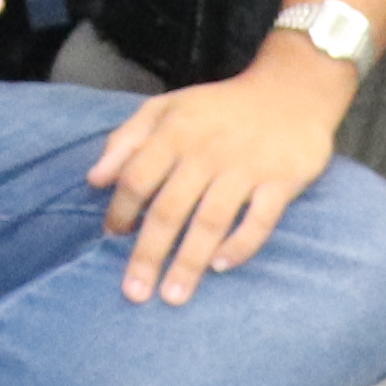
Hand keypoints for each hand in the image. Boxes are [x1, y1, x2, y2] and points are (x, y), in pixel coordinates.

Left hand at [87, 48, 355, 304]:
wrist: (290, 89)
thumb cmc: (219, 108)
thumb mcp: (167, 108)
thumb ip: (126, 140)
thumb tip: (94, 180)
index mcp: (175, 132)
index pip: (137, 178)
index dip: (121, 210)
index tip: (113, 238)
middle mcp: (207, 151)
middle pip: (169, 209)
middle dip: (149, 254)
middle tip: (134, 293)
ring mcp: (246, 168)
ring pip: (210, 221)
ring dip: (189, 262)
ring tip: (173, 296)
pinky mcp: (282, 181)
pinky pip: (259, 220)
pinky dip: (240, 245)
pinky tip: (221, 266)